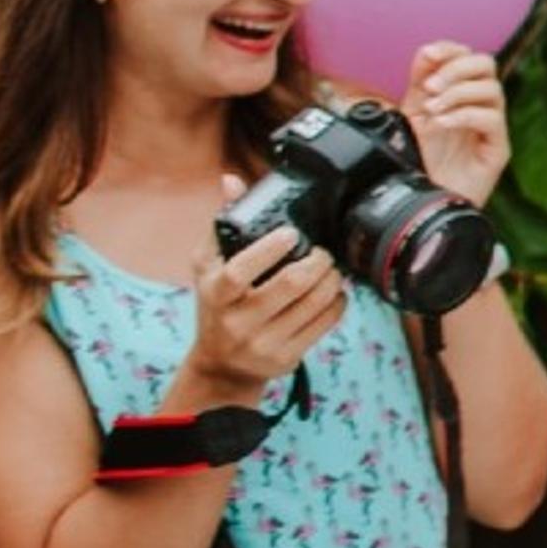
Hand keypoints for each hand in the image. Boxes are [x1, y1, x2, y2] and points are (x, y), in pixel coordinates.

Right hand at [188, 182, 347, 395]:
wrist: (222, 366)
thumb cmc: (217, 306)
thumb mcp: (208, 267)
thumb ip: (222, 224)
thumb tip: (232, 181)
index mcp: (214, 294)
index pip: (240, 272)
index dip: (269, 250)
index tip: (292, 233)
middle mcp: (236, 321)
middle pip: (290, 285)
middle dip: (317, 261)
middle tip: (323, 252)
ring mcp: (263, 343)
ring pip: (314, 303)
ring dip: (332, 279)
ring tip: (331, 269)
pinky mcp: (286, 358)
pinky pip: (325, 324)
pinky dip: (338, 302)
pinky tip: (334, 292)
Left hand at [405, 42, 509, 207]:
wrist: (423, 204)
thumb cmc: (419, 164)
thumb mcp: (411, 115)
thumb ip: (419, 83)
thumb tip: (427, 52)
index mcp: (459, 93)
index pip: (466, 56)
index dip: (450, 49)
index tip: (428, 57)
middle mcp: (478, 106)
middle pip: (486, 64)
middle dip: (456, 69)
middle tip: (430, 88)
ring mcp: (490, 128)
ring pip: (492, 89)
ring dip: (457, 93)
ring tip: (432, 111)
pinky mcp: (497, 149)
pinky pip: (493, 119)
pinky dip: (464, 115)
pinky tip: (442, 124)